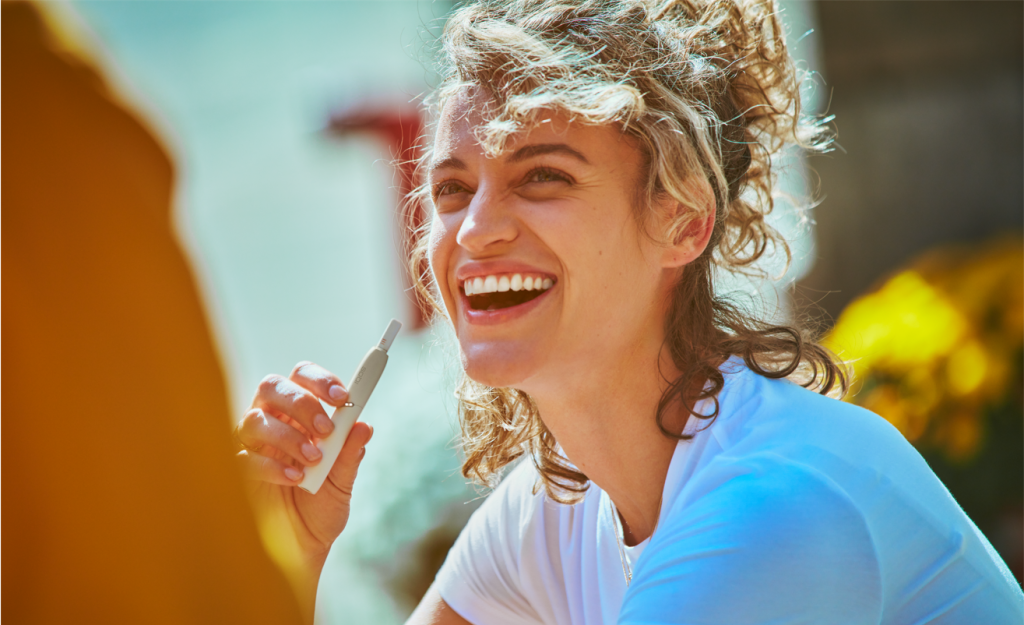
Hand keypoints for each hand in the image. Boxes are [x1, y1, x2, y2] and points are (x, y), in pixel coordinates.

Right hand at [235, 361, 372, 570]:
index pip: (301, 378)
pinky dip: (272, 466)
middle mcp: (272, 424)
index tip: (342, 397)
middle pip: (273, 387)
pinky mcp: (235, 474)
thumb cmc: (320, 508)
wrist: (301, 549)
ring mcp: (251, 447)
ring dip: (288, 436)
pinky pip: (243, 458)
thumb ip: (350, 454)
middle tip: (325, 430)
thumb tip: (364, 426)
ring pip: (255, 419)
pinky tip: (294, 480)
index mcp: (300, 416)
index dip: (320, 381)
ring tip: (312, 460)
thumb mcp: (342, 482)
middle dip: (301, 403)